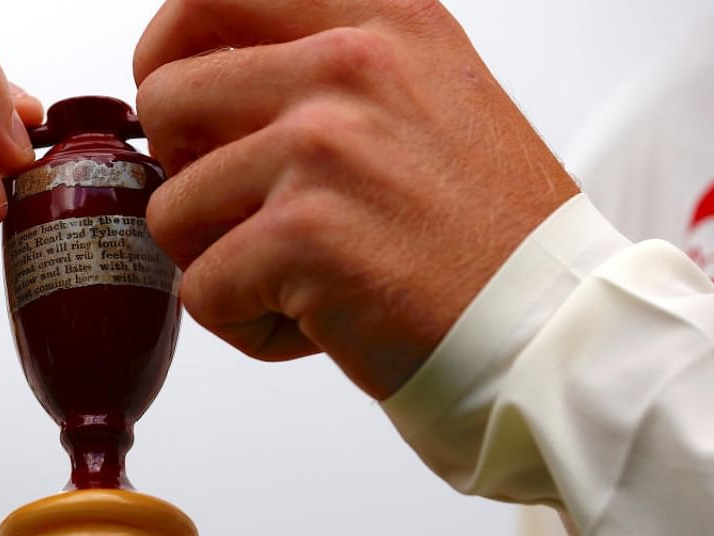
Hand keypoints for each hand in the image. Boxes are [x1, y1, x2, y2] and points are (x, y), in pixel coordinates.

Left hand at [133, 0, 578, 398]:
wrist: (550, 327)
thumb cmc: (480, 231)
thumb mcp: (420, 91)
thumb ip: (319, 64)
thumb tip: (196, 74)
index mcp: (375, 19)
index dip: (167, 61)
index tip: (187, 117)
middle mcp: (348, 65)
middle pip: (162, 102)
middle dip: (187, 175)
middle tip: (250, 215)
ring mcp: (323, 147)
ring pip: (170, 210)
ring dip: (221, 262)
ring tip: (302, 278)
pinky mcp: (305, 236)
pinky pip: (201, 290)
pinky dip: (247, 323)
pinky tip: (318, 322)